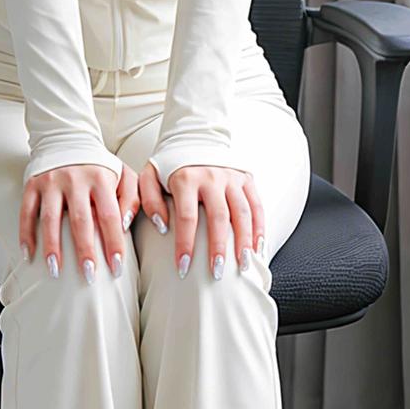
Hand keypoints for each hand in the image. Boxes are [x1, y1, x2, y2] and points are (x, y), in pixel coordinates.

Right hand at [18, 161, 133, 282]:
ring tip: (54, 271)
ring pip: (50, 219)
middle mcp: (75, 179)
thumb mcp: (124, 174)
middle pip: (80, 220)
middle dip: (85, 250)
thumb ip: (132, 198)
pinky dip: (26, 234)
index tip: (116, 268)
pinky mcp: (33, 183)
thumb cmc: (99, 166)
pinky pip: (27, 212)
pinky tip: (29, 254)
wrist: (67, 137)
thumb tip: (123, 226)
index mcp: (101, 178)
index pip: (110, 216)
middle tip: (88, 276)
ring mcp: (52, 181)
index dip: (114, 243)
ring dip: (52, 247)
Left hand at [144, 162, 266, 279]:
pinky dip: (260, 227)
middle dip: (219, 248)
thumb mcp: (149, 176)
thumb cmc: (170, 164)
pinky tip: (258, 247)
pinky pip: (257, 205)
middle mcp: (212, 178)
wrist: (195, 135)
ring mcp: (232, 178)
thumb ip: (149, 200)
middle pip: (219, 218)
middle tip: (218, 273)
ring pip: (242, 213)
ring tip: (243, 265)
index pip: (187, 217)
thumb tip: (161, 227)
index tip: (183, 267)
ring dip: (244, 241)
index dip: (185, 244)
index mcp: (186, 178)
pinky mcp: (246, 179)